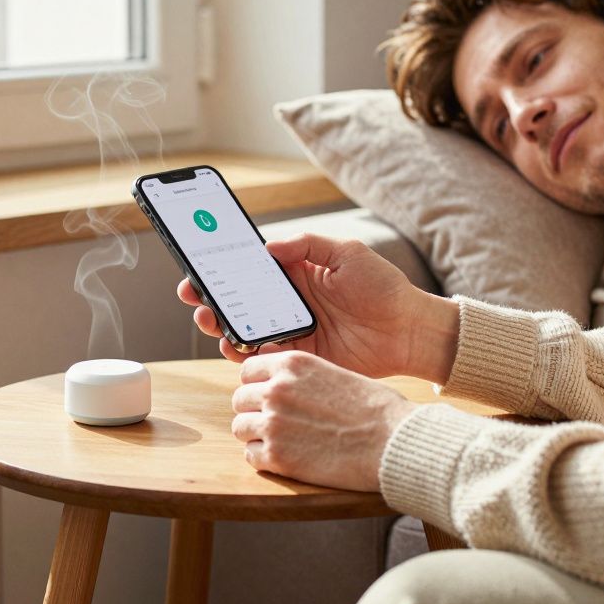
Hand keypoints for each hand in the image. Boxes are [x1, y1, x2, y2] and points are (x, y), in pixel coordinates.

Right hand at [177, 233, 458, 381]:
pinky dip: (244, 353)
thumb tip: (267, 248)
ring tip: (210, 321)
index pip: (249, 270)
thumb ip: (306, 245)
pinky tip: (235, 346)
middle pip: (238, 301)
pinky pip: (263, 357)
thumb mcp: (346, 253)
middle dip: (210, 299)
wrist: (410, 330)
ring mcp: (291, 332)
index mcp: (295, 274)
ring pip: (243, 330)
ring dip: (221, 326)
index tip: (197, 269)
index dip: (221, 270)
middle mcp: (287, 303)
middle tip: (194, 297)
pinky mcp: (299, 358)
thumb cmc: (383, 287)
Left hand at [231, 351, 417, 490]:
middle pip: (240, 399)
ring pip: (240, 427)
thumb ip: (300, 378)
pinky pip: (250, 455)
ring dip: (256, 435)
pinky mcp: (277, 456)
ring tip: (281, 441)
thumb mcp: (334, 373)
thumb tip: (278, 387)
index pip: (248, 370)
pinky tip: (287, 457)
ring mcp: (272, 423)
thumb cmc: (375, 408)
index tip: (268, 397)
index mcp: (291, 364)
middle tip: (276, 423)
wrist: (393, 441)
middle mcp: (275, 390)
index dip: (257, 385)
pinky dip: (264, 458)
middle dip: (254, 411)